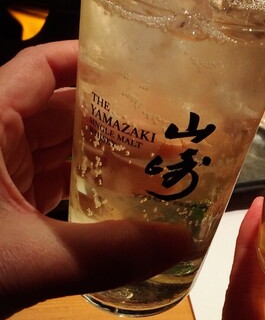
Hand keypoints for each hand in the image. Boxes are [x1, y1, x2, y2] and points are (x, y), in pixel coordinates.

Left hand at [0, 42, 189, 319]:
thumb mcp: (27, 261)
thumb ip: (106, 253)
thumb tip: (181, 245)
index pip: (42, 65)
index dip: (91, 59)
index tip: (143, 68)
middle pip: (56, 106)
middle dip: (109, 114)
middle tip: (165, 125)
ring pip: (50, 146)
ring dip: (96, 153)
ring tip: (150, 160)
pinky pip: (41, 179)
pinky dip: (76, 184)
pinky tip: (114, 195)